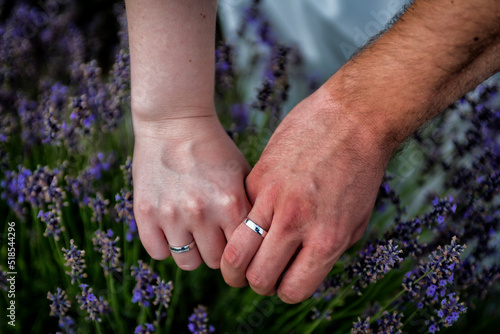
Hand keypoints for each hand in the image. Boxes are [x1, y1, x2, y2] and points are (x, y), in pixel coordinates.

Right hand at [132, 113, 250, 269]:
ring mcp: (171, 214)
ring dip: (192, 251)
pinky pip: (158, 253)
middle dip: (216, 250)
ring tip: (192, 231)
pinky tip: (171, 229)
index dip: (240, 250)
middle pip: (215, 261)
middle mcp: (201, 212)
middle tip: (213, 234)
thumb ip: (251, 210)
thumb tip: (258, 245)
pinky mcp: (145, 212)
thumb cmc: (215, 149)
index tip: (236, 245)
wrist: (175, 121)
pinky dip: (165, 246)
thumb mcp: (243, 174)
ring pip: (187, 262)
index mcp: (231, 203)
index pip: (242, 252)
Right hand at [220, 87, 391, 302]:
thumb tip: (297, 269)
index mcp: (327, 240)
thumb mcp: (355, 222)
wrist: (354, 117)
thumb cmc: (361, 172)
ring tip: (241, 258)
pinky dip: (245, 222)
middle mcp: (296, 223)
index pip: (292, 290)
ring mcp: (272, 198)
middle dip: (256, 283)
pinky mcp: (257, 177)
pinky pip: (241, 214)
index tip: (284, 281)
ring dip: (236, 262)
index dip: (286, 291)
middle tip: (258, 273)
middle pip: (257, 277)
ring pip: (236, 251)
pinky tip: (258, 214)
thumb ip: (325, 251)